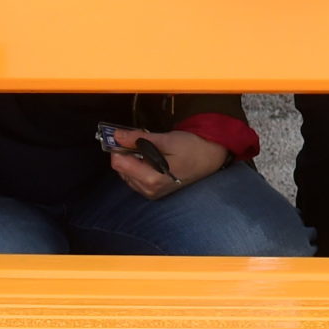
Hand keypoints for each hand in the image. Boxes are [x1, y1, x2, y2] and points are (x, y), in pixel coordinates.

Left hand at [103, 127, 227, 201]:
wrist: (210, 159)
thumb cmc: (192, 148)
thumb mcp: (167, 140)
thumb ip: (139, 138)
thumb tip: (117, 135)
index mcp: (151, 178)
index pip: (118, 162)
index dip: (119, 146)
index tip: (128, 136)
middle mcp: (149, 189)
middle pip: (121, 168)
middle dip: (127, 152)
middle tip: (143, 141)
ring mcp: (151, 192)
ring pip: (126, 173)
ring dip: (132, 159)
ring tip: (150, 149)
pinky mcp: (154, 191)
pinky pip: (135, 178)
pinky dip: (138, 166)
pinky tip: (151, 158)